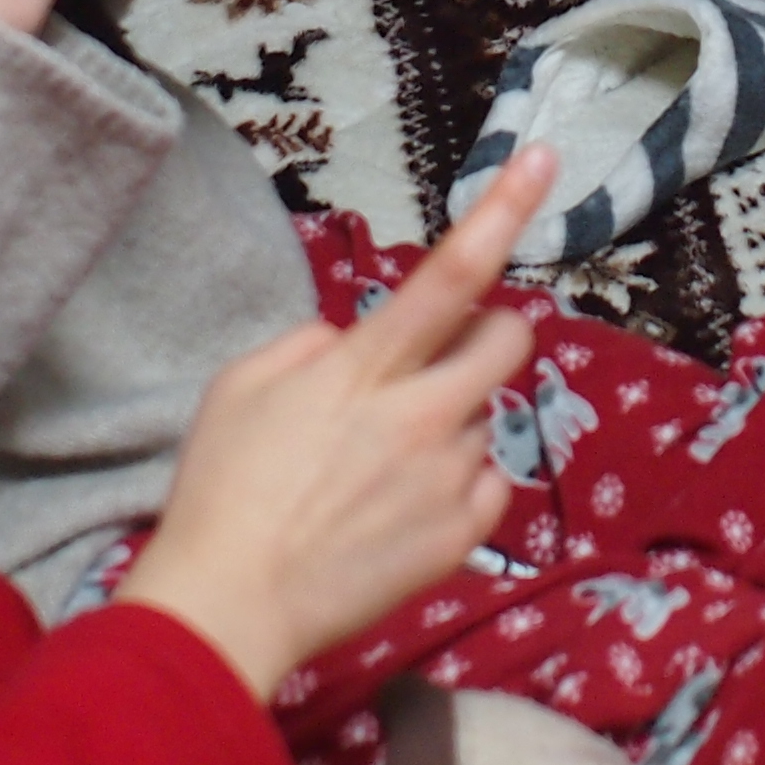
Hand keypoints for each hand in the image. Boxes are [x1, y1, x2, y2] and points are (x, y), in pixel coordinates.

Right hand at [114, 154, 550, 696]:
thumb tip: (349, 341)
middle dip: (490, 334)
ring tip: (379, 470)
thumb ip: (308, 346)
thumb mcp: (239, 386)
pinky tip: (400, 509)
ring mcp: (447, 480)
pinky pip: (488, 486)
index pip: (449, 274)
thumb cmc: (221, 490)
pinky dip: (457, 487)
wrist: (230, 606)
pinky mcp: (461, 539)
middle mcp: (422, 417)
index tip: (543, 158)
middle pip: (507, 341)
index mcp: (365, 369)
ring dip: (450, 425)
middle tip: (444, 359)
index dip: (503, 211)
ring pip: (485, 420)